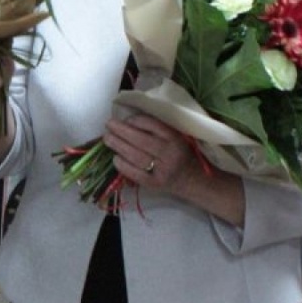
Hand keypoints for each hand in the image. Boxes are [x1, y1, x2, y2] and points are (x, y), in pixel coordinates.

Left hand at [105, 112, 245, 224]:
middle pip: (141, 140)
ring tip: (107, 138)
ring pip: (135, 156)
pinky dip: (122, 165)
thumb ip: (158, 128)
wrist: (194, 180)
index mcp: (175, 139)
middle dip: (121, 131)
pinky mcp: (154, 184)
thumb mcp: (176, 137)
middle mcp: (169, 154)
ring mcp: (161, 170)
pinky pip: (134, 173)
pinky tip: (115, 157)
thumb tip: (129, 120)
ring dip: (118, 146)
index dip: (136, 120)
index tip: (125, 118)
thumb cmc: (181, 154)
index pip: (154, 126)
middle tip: (108, 124)